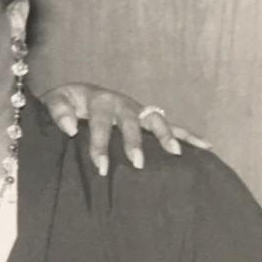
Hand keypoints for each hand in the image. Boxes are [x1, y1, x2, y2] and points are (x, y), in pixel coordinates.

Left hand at [39, 83, 210, 175]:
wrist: (75, 94)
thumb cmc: (65, 103)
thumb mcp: (55, 101)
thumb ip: (58, 112)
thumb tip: (70, 128)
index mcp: (99, 99)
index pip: (100, 123)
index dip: (100, 144)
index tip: (101, 166)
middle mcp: (122, 102)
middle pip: (131, 121)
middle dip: (134, 142)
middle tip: (137, 163)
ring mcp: (136, 109)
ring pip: (155, 120)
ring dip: (165, 135)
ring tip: (175, 152)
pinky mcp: (145, 117)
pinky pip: (170, 124)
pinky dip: (188, 135)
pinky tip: (206, 145)